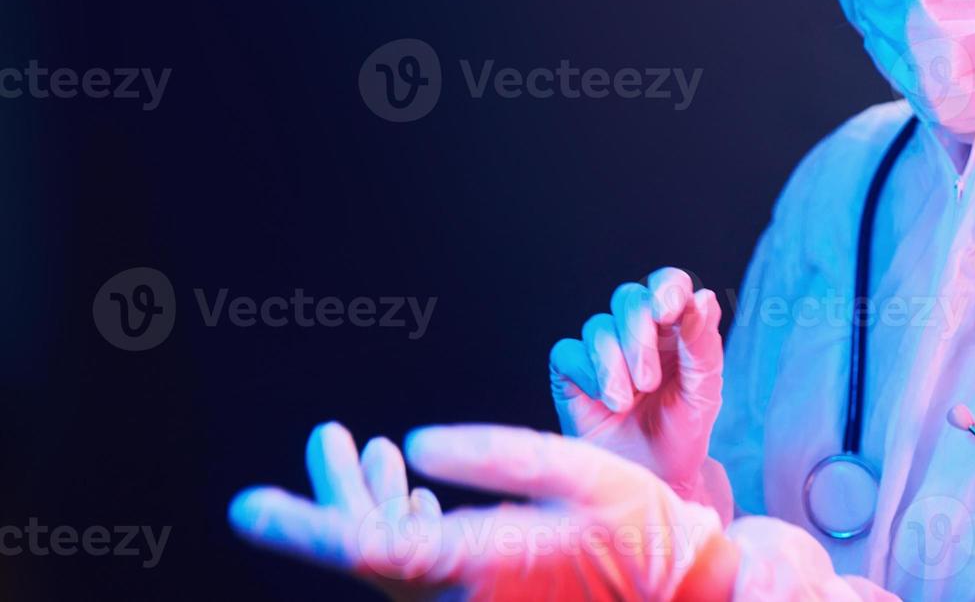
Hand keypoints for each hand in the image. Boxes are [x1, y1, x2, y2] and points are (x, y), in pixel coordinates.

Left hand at [230, 421, 737, 600]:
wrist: (679, 589)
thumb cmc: (637, 525)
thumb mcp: (576, 469)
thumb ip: (494, 455)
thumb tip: (415, 442)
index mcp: (481, 560)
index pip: (368, 546)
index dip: (304, 525)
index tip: (248, 507)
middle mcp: (462, 597)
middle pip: (368, 550)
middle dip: (333, 495)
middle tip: (323, 436)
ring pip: (390, 558)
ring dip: (368, 503)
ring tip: (359, 445)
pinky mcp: (483, 601)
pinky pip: (419, 569)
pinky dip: (402, 524)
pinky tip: (407, 487)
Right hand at [549, 267, 722, 499]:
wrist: (652, 478)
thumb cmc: (682, 432)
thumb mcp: (704, 391)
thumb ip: (703, 344)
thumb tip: (704, 296)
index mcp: (674, 326)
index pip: (669, 284)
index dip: (666, 289)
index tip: (668, 311)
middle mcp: (636, 330)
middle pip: (628, 298)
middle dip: (639, 338)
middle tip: (649, 382)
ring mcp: (601, 349)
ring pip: (598, 326)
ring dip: (615, 365)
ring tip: (628, 401)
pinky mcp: (571, 370)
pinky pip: (569, 351)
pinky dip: (589, 374)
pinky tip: (606, 401)